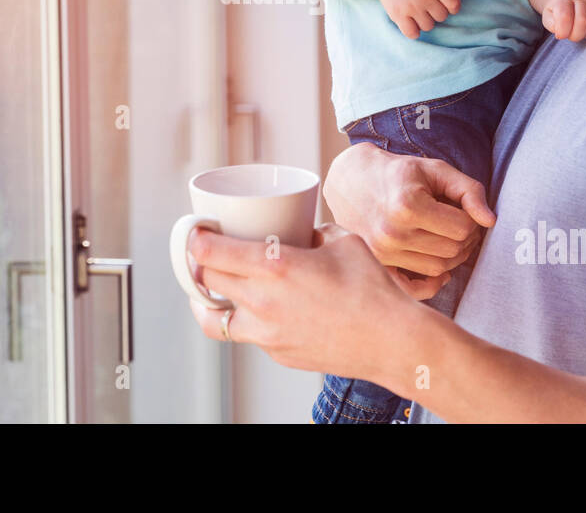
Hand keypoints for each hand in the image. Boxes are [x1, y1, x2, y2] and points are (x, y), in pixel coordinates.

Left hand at [187, 223, 423, 378]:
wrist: (391, 342)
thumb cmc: (372, 290)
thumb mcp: (343, 241)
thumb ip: (314, 232)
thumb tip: (303, 231)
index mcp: (274, 268)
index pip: (210, 254)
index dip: (194, 240)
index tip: (195, 232)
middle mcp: (262, 302)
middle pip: (205, 281)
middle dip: (199, 265)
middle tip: (206, 253)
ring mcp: (266, 333)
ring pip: (213, 318)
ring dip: (210, 299)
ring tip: (216, 287)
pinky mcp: (277, 353)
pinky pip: (247, 334)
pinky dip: (246, 319)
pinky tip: (261, 307)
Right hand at [322, 142, 493, 295]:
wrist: (351, 180)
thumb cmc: (398, 173)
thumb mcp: (435, 170)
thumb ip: (468, 190)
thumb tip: (491, 221)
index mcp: (407, 205)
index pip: (463, 228)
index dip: (472, 218)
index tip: (462, 209)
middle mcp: (392, 233)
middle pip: (453, 251)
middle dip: (464, 237)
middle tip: (457, 222)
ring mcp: (382, 253)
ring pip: (438, 269)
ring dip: (451, 256)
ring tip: (445, 236)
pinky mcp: (377, 265)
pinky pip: (414, 289)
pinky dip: (432, 285)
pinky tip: (439, 271)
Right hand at [373, 0, 465, 39]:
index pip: (454, 4)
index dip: (453, 7)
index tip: (445, 5)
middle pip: (442, 17)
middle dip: (437, 14)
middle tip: (427, 7)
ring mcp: (411, 6)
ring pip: (429, 26)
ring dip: (425, 22)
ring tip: (417, 13)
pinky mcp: (398, 15)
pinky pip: (413, 34)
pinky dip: (414, 32)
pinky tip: (410, 23)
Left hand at [541, 0, 585, 40]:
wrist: (568, 0)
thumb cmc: (558, 13)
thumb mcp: (548, 17)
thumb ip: (551, 24)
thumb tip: (561, 32)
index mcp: (564, 0)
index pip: (565, 17)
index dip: (563, 31)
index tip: (560, 36)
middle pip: (583, 21)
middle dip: (576, 35)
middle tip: (571, 36)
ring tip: (582, 32)